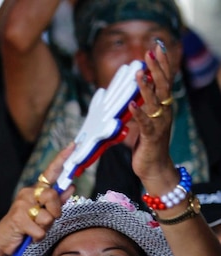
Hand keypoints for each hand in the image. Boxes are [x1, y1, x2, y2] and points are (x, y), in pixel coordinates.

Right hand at [0, 144, 73, 255]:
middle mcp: (27, 194)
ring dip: (45, 228)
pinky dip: (38, 237)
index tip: (72, 146)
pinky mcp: (18, 219)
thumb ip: (57, 201)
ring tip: (35, 229)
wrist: (2, 239)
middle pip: (52, 196)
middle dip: (55, 211)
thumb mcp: (43, 213)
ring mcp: (21, 206)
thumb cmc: (24, 226)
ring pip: (48, 217)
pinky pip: (40, 230)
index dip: (61, 160)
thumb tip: (71, 186)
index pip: (50, 173)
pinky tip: (29, 236)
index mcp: (34, 191)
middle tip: (49, 219)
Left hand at [130, 41, 177, 188]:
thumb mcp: (147, 119)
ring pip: (154, 101)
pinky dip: (138, 113)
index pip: (165, 80)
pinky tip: (132, 104)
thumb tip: (140, 86)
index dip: (162, 63)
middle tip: (150, 52)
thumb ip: (145, 104)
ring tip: (139, 73)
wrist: (155, 167)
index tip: (157, 47)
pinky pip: (144, 122)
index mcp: (164, 106)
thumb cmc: (148, 143)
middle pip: (163, 85)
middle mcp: (165, 111)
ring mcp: (159, 123)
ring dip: (146, 86)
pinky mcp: (151, 136)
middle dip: (157, 68)